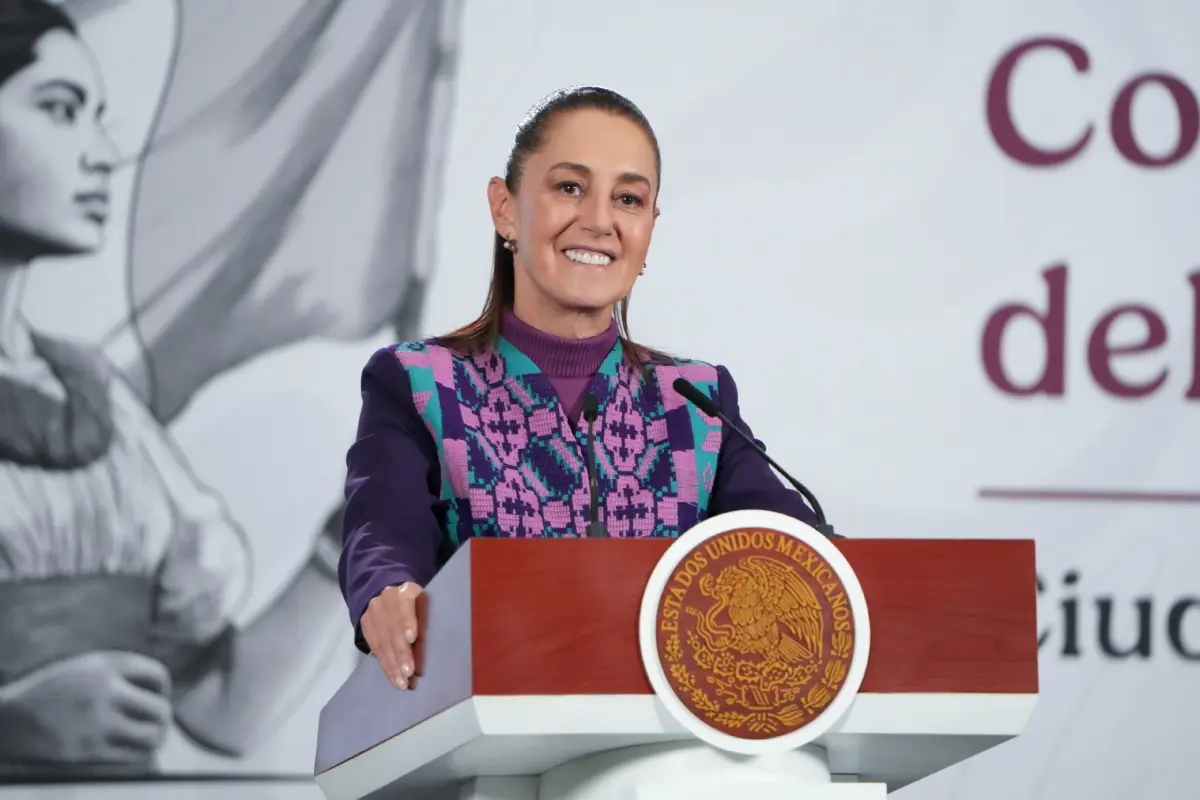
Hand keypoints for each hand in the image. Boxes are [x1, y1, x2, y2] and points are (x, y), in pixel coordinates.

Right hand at [0, 651, 172, 763]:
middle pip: (161, 708)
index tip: (154, 695)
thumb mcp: (87, 667)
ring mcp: (98, 722)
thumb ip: (122, 672)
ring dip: (157, 736)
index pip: (158, 676)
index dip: (162, 688)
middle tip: (157, 719)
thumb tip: (162, 690)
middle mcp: (105, 691)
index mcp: (106, 665)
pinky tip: (133, 748)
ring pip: (152, 735)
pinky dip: (140, 753)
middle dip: (163, 715)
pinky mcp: (89, 750)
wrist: (12, 719)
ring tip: (152, 735)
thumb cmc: (55, 692)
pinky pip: (133, 756)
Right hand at [360, 582, 422, 688]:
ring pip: (382, 642)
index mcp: (406, 591)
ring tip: (402, 682)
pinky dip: (386, 666)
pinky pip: (375, 649)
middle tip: (409, 672)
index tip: (412, 638)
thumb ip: (426, 620)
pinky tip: (394, 679)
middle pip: (393, 628)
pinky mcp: (365, 625)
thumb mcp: (423, 603)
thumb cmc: (416, 604)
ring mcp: (373, 612)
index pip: (405, 605)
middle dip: (401, 652)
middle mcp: (386, 599)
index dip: (408, 622)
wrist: (385, 592)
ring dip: (393, 665)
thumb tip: (430, 650)